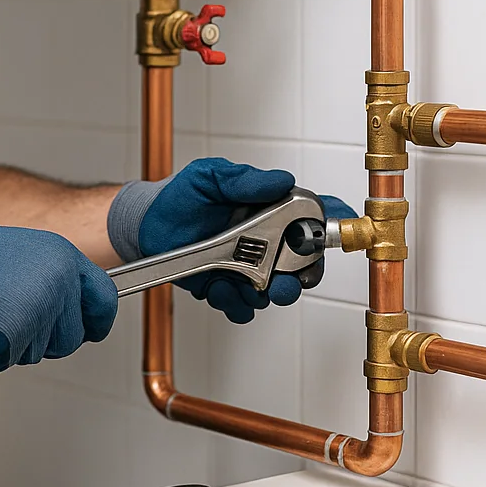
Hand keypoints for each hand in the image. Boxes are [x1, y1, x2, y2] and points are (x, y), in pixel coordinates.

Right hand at [0, 214, 117, 372]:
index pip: (104, 300)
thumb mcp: (28, 253)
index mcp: (65, 259)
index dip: (98, 321)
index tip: (92, 329)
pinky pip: (7, 360)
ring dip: (15, 343)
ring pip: (39, 353)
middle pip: (71, 338)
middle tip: (15, 318)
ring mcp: (38, 311)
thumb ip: (56, 278)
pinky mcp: (14, 336)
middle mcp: (59, 284)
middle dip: (46, 338)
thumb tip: (74, 308)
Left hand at [106, 158, 356, 323]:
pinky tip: (218, 289)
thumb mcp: (211, 177)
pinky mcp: (229, 291)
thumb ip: (245, 179)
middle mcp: (267, 243)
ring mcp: (250, 269)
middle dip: (302, 277)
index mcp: (271, 211)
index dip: (332, 227)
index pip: (313, 219)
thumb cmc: (182, 196)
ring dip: (263, 293)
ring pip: (276, 292)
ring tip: (237, 283)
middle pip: (304, 266)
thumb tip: (282, 180)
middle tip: (287, 280)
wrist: (147, 226)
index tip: (338, 234)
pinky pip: (244, 309)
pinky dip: (235, 305)